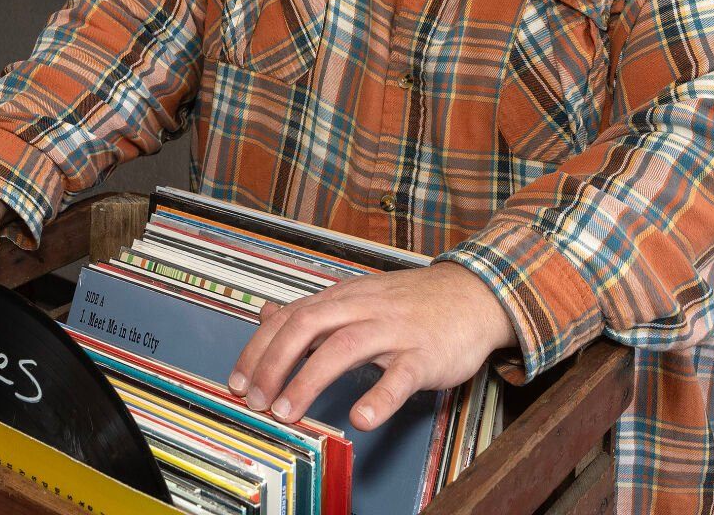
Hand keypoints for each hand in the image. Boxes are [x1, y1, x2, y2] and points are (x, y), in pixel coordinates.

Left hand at [227, 263, 515, 430]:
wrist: (475, 295)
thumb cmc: (412, 303)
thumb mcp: (357, 297)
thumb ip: (313, 310)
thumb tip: (267, 314)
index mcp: (342, 299)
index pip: (289, 318)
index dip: (258, 350)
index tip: (238, 383)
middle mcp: (362, 309)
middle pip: (307, 327)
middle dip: (274, 364)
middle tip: (256, 401)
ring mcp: (394, 330)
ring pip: (344, 348)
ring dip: (310, 381)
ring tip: (289, 413)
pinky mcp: (425, 355)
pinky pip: (400, 376)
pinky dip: (379, 397)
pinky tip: (360, 419)